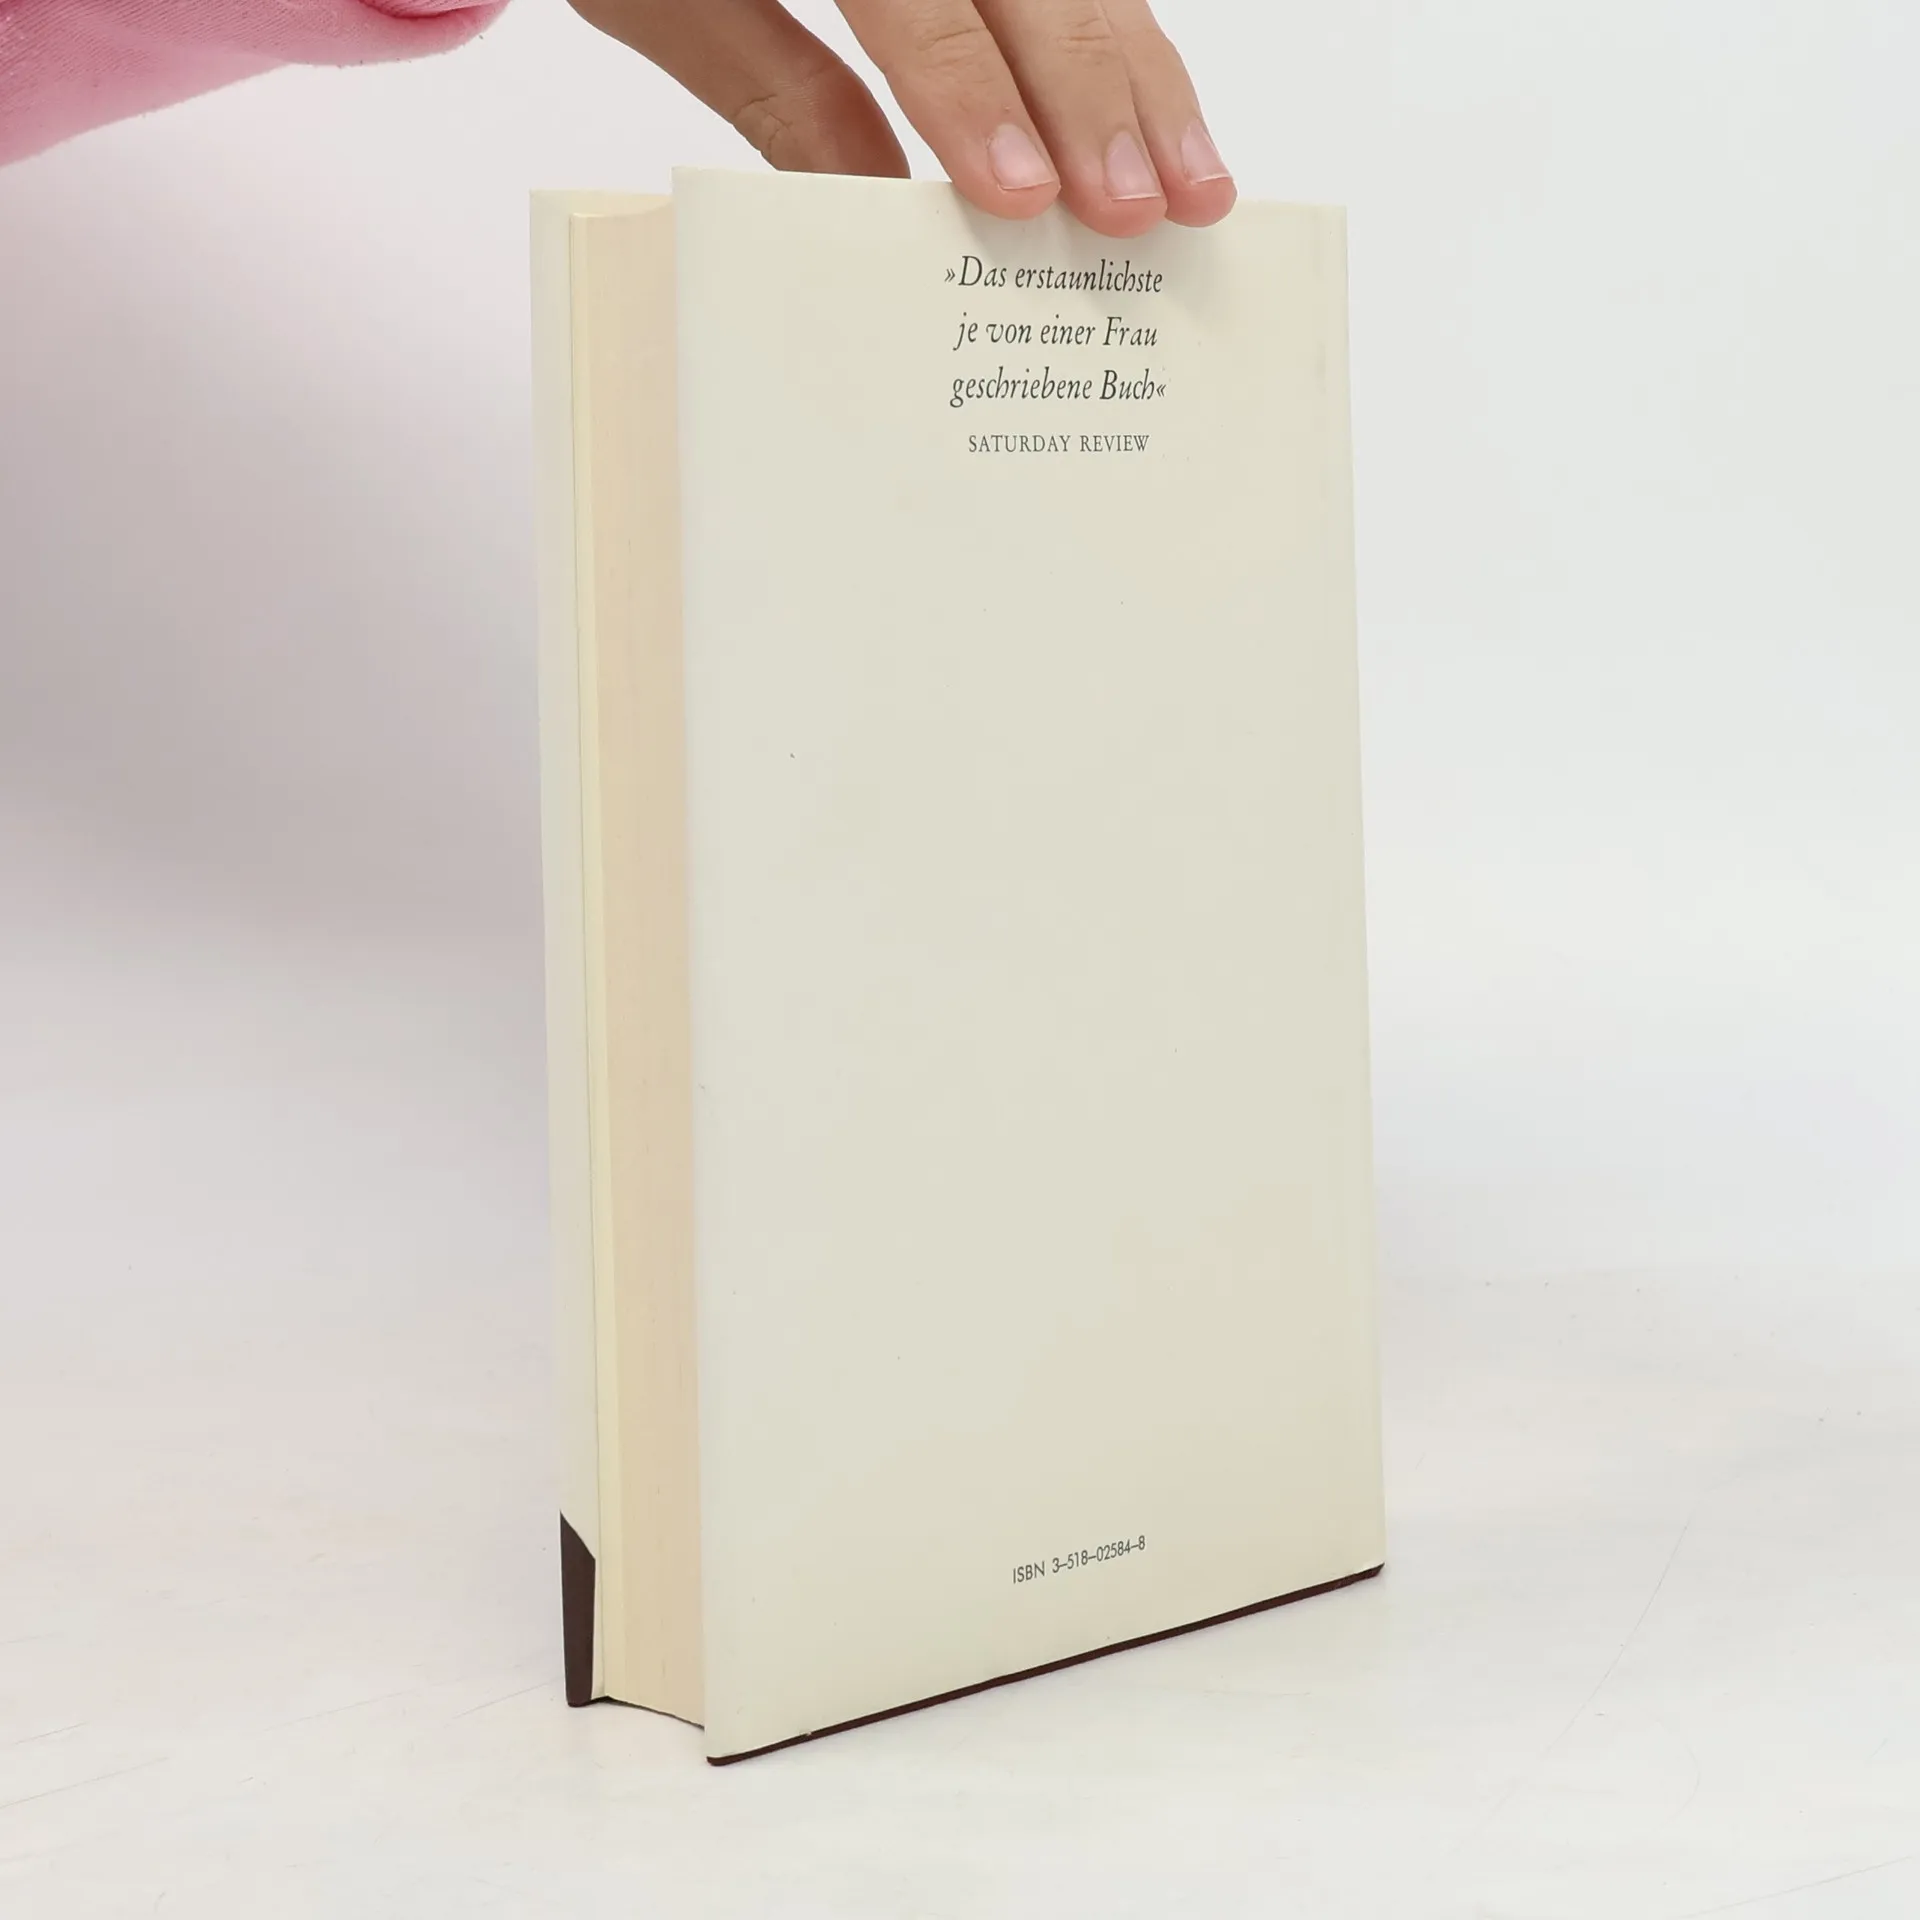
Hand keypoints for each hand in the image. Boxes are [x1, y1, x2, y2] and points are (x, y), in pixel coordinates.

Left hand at [562, 0, 1234, 236]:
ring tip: (1196, 184)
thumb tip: (880, 217)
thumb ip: (773, 93)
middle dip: (1099, 98)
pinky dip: (1126, 43)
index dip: (976, 99)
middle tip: (1144, 213)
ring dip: (1145, 77)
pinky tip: (1161, 119)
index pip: (920, 3)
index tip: (1025, 194)